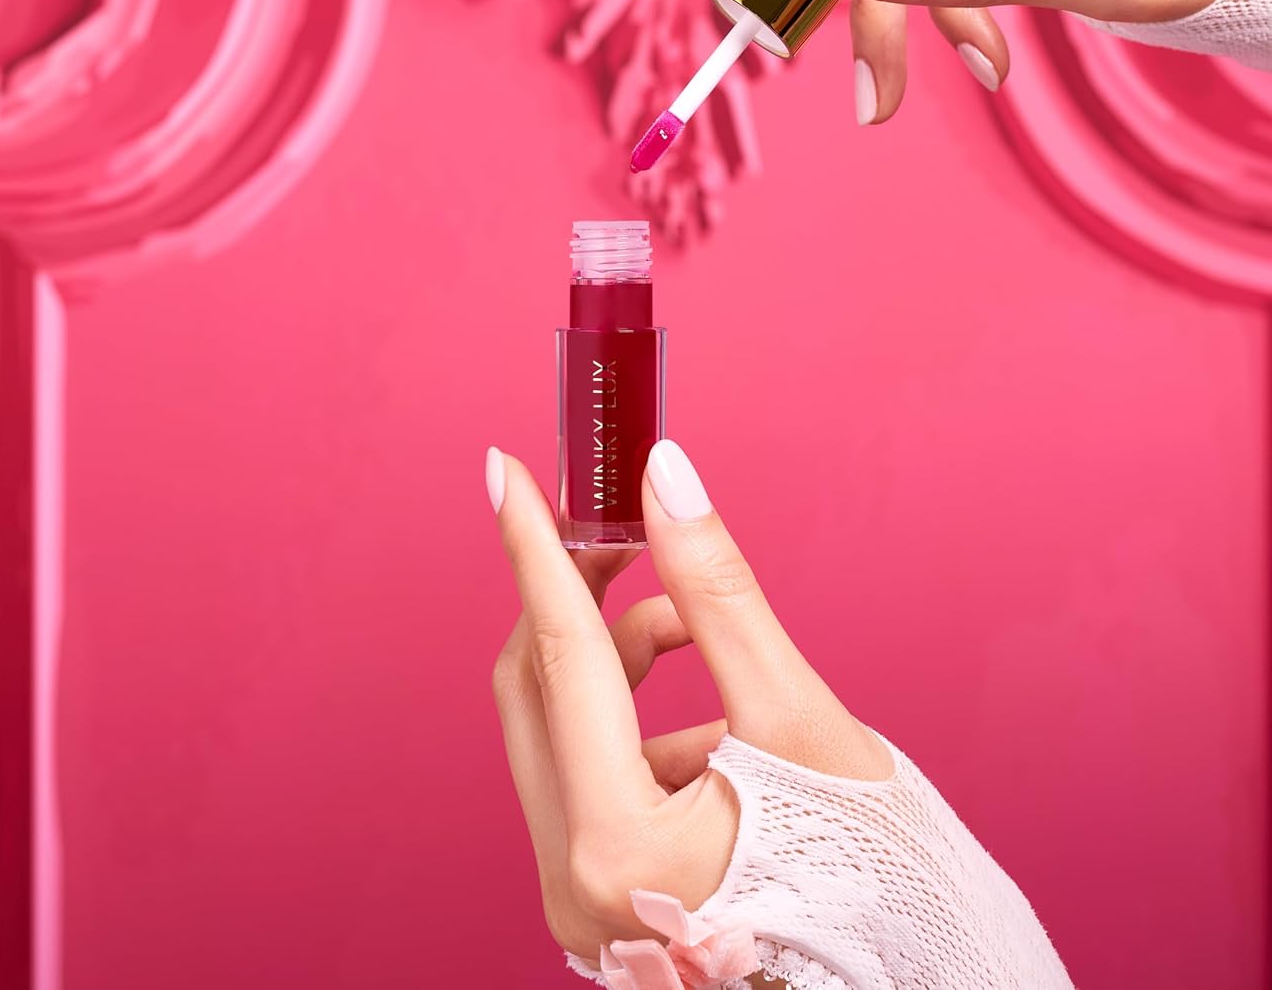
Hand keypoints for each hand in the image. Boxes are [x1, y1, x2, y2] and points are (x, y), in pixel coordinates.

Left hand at [486, 439, 888, 973]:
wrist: (905, 980)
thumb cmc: (873, 871)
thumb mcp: (797, 715)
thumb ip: (719, 591)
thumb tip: (664, 479)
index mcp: (617, 847)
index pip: (562, 654)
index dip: (535, 547)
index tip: (505, 472)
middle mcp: (575, 884)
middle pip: (540, 690)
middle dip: (574, 595)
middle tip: (613, 526)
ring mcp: (580, 900)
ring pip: (563, 729)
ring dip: (618, 658)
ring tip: (694, 625)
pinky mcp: (600, 898)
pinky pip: (590, 775)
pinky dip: (639, 722)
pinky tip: (712, 720)